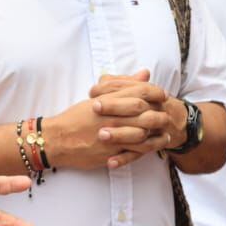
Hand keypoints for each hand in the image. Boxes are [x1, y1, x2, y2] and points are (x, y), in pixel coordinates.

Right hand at [41, 70, 166, 169]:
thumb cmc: (75, 118)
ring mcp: (112, 135)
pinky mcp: (111, 152)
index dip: (155, 92)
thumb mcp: (97, 97)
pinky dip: (148, 149)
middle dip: (160, 113)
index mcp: (107, 101)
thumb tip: (145, 73)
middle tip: (167, 113)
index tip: (162, 94)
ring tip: (166, 133)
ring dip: (158, 133)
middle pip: (145, 112)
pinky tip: (155, 147)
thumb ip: (123, 86)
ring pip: (143, 133)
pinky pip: (134, 151)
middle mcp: (111, 117)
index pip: (138, 92)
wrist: (57, 139)